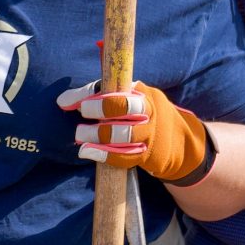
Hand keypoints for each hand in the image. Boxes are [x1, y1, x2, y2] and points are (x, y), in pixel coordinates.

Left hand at [58, 78, 209, 182]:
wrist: (182, 144)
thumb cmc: (144, 118)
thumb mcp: (131, 100)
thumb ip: (100, 97)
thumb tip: (63, 100)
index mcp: (141, 92)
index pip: (115, 88)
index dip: (89, 93)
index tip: (67, 101)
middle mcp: (149, 110)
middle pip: (125, 106)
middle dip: (100, 108)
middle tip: (82, 114)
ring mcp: (150, 134)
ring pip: (125, 133)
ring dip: (99, 135)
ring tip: (81, 135)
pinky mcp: (150, 155)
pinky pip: (127, 157)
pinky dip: (106, 155)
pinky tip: (89, 153)